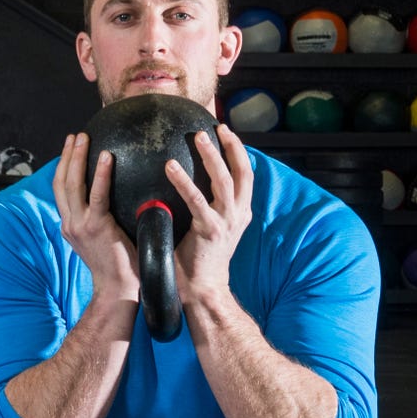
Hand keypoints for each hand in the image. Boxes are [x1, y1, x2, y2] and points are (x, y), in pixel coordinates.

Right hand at [54, 132, 138, 302]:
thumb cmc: (119, 267)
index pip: (62, 191)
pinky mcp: (96, 227)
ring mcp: (80, 225)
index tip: (69, 149)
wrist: (117, 291)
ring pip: (72, 183)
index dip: (63, 168)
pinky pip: (97, 195)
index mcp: (70, 226)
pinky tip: (107, 156)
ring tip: (83, 137)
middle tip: (75, 135)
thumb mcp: (103, 241)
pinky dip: (100, 174)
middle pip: (61, 182)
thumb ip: (103, 222)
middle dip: (66, 156)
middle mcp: (69, 223)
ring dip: (77, 157)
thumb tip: (118, 202)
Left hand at [165, 123, 252, 303]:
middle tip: (216, 127)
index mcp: (241, 213)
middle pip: (243, 172)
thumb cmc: (198, 261)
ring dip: (211, 156)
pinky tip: (170, 166)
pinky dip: (184, 181)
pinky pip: (196, 199)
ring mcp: (226, 222)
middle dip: (233, 146)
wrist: (202, 290)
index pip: (246, 175)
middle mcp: (239, 215)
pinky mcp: (210, 230)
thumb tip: (190, 184)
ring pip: (224, 180)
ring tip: (198, 138)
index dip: (239, 151)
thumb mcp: (210, 228)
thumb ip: (207, 208)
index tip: (226, 132)